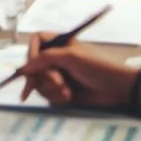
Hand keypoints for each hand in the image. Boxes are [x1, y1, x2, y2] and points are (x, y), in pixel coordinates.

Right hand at [18, 35, 134, 108]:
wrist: (117, 89)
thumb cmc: (96, 66)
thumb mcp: (70, 57)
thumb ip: (45, 59)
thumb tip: (23, 67)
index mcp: (58, 43)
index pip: (35, 42)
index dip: (31, 53)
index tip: (33, 66)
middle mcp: (55, 58)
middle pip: (33, 66)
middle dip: (43, 77)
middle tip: (58, 83)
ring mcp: (58, 76)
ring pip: (39, 83)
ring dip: (51, 89)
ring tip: (67, 92)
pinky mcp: (61, 92)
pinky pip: (48, 96)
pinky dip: (56, 98)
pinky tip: (69, 98)